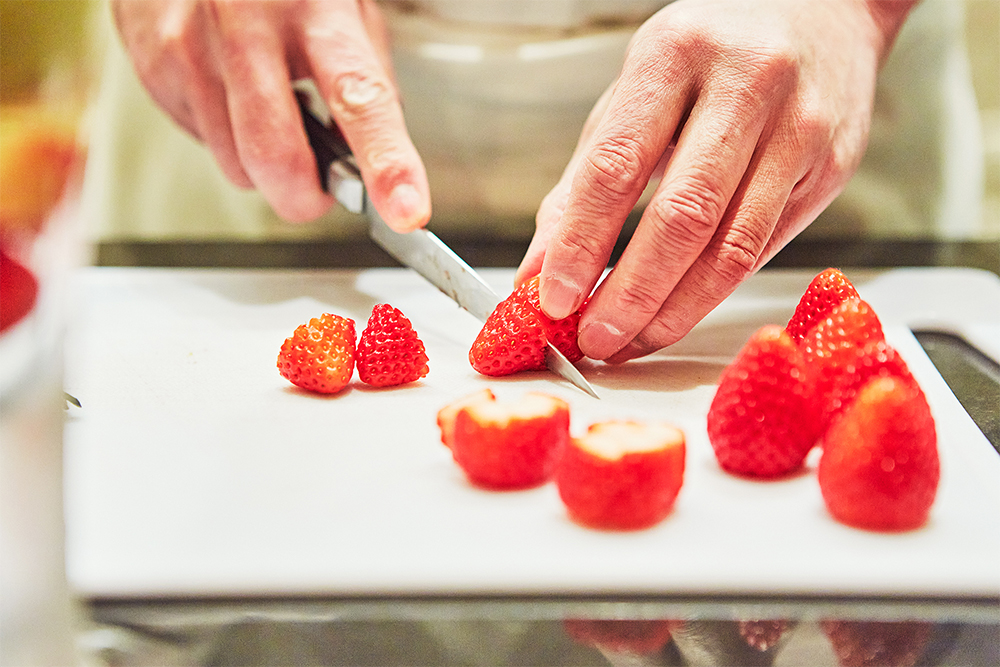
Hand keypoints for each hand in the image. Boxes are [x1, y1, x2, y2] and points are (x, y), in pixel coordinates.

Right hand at [112, 0, 429, 230]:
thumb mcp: (344, 7)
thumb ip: (365, 81)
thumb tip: (379, 162)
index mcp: (316, 7)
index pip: (359, 99)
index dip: (387, 164)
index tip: (405, 211)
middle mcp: (248, 23)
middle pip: (276, 156)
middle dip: (301, 196)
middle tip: (317, 189)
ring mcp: (191, 44)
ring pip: (235, 165)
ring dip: (260, 164)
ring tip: (267, 106)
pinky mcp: (155, 64)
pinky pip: (202, 142)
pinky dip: (224, 135)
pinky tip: (228, 87)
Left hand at [516, 0, 914, 361]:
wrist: (823, 10)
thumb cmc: (711, 53)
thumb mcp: (635, 92)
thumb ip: (584, 179)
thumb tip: (541, 266)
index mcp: (676, 53)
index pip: (617, 165)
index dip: (581, 242)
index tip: (553, 297)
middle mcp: (746, 85)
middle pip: (683, 216)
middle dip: (630, 294)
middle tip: (593, 340)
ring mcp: (799, 128)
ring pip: (732, 246)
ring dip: (673, 311)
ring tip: (629, 343)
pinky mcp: (832, 167)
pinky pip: (763, 248)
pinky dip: (711, 293)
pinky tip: (675, 314)